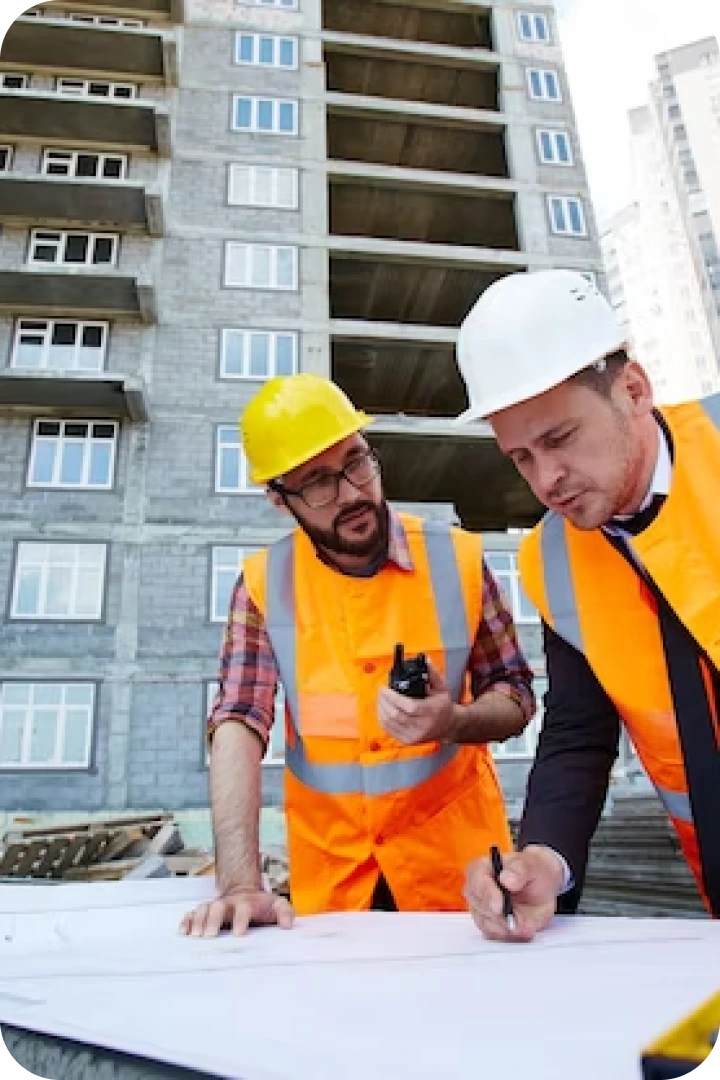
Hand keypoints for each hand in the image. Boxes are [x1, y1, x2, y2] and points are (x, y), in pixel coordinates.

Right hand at [179, 887, 294, 937]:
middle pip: (218, 907)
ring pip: (204, 909)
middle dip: (213, 920)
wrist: (245, 891)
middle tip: (210, 936)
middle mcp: (228, 903)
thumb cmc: (262, 904)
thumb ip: (285, 912)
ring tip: (194, 936)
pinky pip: (193, 914)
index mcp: (246, 903)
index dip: (241, 920)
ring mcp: (215, 906)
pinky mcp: (205, 911)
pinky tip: (183, 932)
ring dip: (198, 921)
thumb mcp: (277, 905)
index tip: (238, 934)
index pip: (244, 909)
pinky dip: (187, 921)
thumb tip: (288, 925)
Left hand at [378, 659, 455, 744]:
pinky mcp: (407, 741)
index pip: (409, 707)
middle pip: (396, 715)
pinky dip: (382, 718)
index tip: (385, 688)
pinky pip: (389, 730)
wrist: (447, 726)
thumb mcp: (441, 687)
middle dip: (384, 701)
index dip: (393, 697)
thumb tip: (425, 660)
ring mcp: (414, 736)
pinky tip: (382, 709)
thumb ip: (432, 674)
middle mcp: (422, 726)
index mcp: (431, 712)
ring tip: (380, 698)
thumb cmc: (442, 705)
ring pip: (389, 723)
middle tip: (381, 690)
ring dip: (381, 708)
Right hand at [464, 845, 563, 941]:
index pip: (477, 882)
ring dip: (506, 928)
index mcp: (481, 868)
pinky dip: (508, 935)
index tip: (500, 906)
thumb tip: (506, 879)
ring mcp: (480, 909)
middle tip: (519, 922)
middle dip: (500, 917)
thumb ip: (520, 869)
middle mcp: (475, 889)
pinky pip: (494, 935)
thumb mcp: (532, 865)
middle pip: (479, 906)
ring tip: (525, 924)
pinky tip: (521, 929)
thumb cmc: (532, 871)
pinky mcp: (488, 925)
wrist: (541, 887)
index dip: (487, 895)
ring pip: (486, 923)